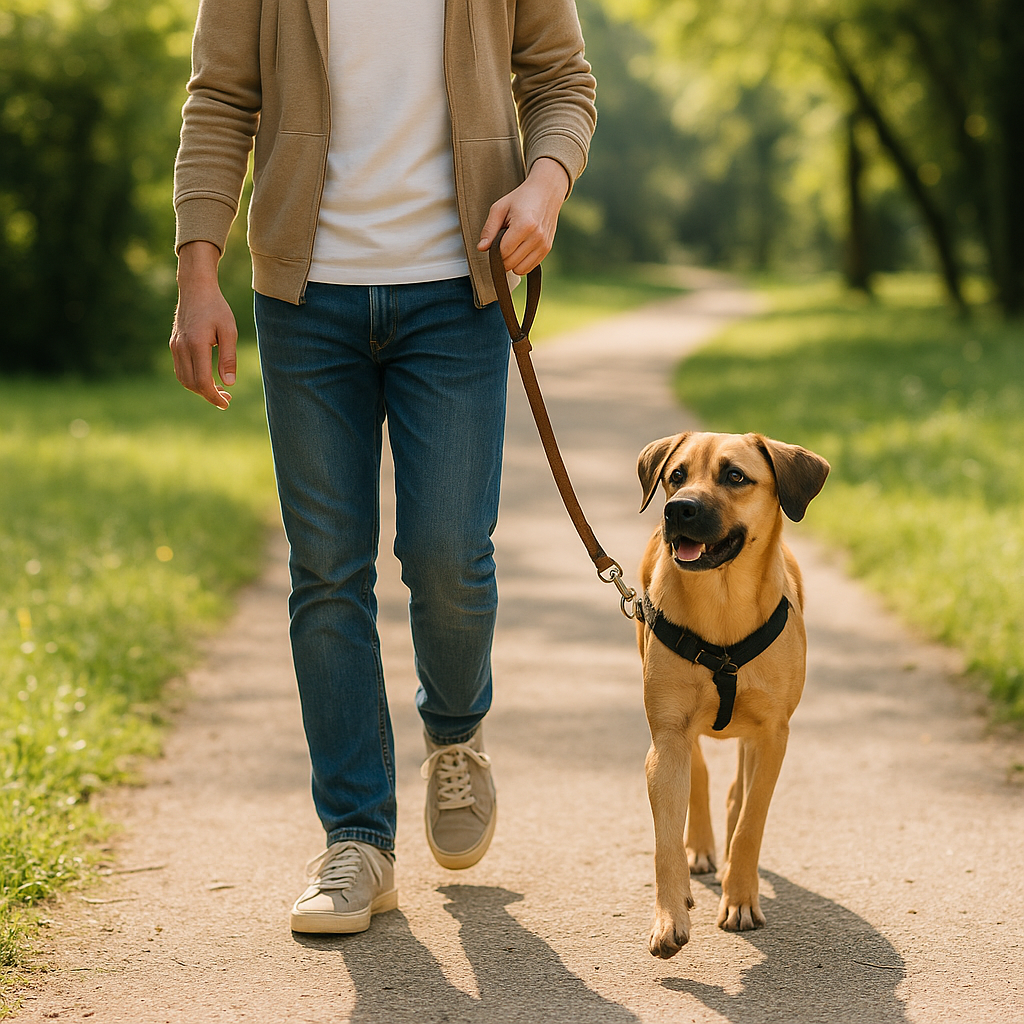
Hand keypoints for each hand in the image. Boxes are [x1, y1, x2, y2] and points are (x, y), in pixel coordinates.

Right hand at [169, 241, 236, 409]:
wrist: (195, 288)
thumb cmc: (216, 308)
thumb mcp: (229, 331)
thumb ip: (229, 358)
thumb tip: (229, 383)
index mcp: (196, 345)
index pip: (202, 381)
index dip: (213, 396)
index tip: (226, 403)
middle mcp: (181, 347)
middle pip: (191, 384)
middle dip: (208, 395)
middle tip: (227, 398)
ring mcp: (175, 346)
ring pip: (183, 379)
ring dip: (200, 389)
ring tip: (220, 390)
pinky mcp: (174, 344)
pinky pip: (181, 369)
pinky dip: (193, 379)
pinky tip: (208, 378)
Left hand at [477, 157, 569, 274]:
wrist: (546, 192)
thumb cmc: (521, 198)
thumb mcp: (500, 208)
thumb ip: (489, 229)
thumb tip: (481, 248)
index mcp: (524, 225)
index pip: (503, 252)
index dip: (495, 250)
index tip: (495, 241)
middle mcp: (537, 237)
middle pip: (511, 263)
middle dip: (502, 257)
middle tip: (503, 242)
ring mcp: (544, 244)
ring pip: (520, 269)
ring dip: (512, 262)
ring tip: (512, 246)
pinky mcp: (547, 249)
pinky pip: (530, 267)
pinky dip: (521, 263)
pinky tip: (520, 250)